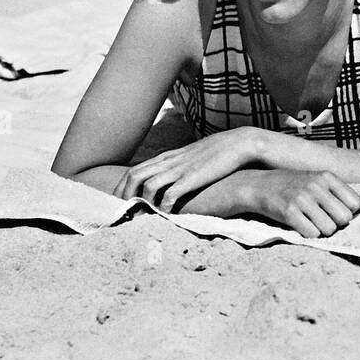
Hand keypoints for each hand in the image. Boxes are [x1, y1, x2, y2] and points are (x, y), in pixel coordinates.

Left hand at [115, 127, 260, 211]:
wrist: (240, 143)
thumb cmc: (221, 151)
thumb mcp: (195, 155)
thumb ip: (182, 163)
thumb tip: (175, 175)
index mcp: (169, 156)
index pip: (136, 169)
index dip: (123, 186)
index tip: (119, 200)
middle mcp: (170, 161)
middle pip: (134, 175)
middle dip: (123, 194)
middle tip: (120, 211)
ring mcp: (180, 169)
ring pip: (147, 184)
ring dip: (140, 202)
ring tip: (138, 216)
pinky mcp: (192, 178)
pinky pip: (169, 194)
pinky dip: (162, 206)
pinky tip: (163, 215)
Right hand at [246, 169, 359, 237]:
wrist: (259, 185)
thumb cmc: (293, 185)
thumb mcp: (319, 182)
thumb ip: (344, 194)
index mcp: (327, 177)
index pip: (354, 204)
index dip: (347, 213)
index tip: (334, 211)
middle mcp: (316, 186)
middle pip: (344, 219)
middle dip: (336, 224)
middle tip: (322, 218)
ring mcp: (302, 198)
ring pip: (329, 229)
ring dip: (321, 231)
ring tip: (310, 221)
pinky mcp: (288, 212)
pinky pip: (312, 234)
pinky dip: (308, 234)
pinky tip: (300, 225)